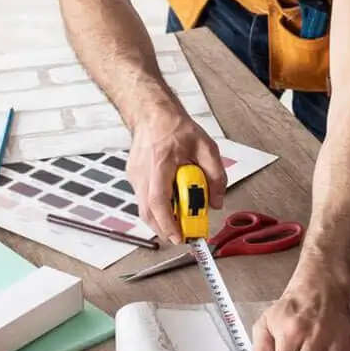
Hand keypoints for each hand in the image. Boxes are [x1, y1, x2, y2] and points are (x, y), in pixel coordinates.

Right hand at [127, 105, 226, 242]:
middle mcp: (143, 173)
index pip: (158, 201)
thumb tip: (216, 202)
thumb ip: (216, 176)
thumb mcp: (206, 148)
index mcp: (160, 164)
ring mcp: (135, 177)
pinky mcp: (133, 178)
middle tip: (183, 236)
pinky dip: (157, 209)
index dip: (168, 223)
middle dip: (165, 230)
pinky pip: (144, 201)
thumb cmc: (175, 128)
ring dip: (161, 221)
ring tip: (180, 221)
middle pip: (147, 213)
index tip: (179, 236)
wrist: (153, 114)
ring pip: (144, 210)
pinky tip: (171, 204)